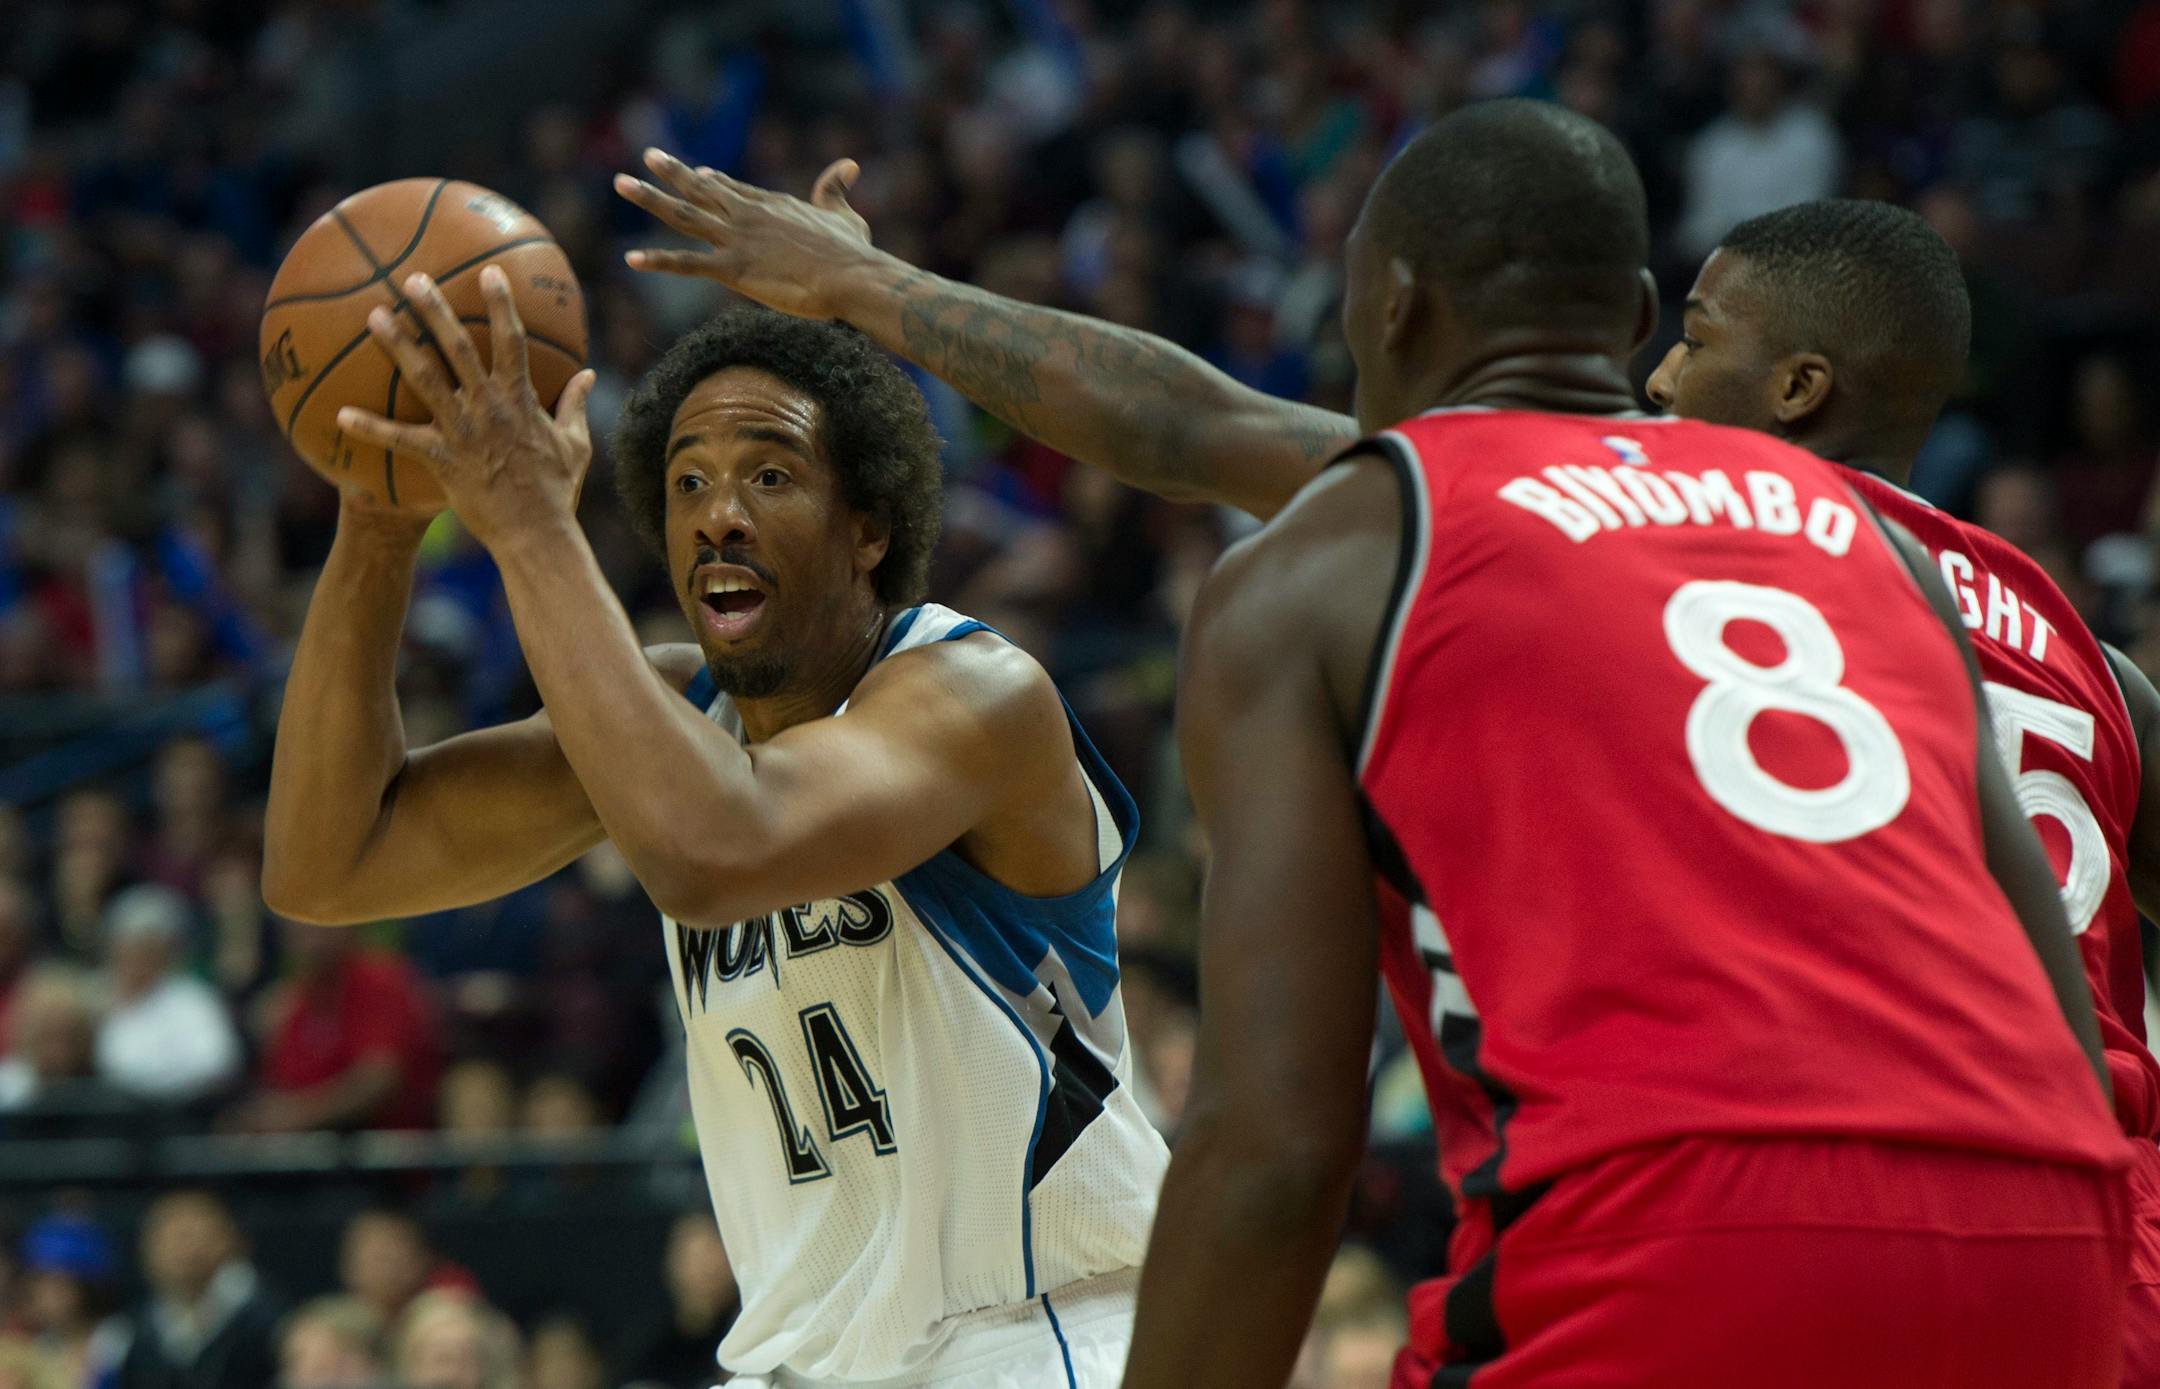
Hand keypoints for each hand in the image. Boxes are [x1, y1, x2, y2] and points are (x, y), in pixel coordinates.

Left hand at [336, 266, 596, 552]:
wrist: (538, 534)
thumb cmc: (558, 491)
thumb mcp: (576, 445)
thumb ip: (576, 405)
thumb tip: (588, 375)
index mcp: (522, 400)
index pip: (513, 341)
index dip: (503, 304)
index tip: (491, 273)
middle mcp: (490, 407)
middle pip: (458, 347)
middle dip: (436, 309)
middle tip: (413, 279)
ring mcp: (463, 431)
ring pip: (425, 379)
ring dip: (399, 345)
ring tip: (375, 316)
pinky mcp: (442, 460)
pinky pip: (400, 440)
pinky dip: (369, 428)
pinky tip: (340, 415)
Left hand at [615, 148, 875, 320]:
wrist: (848, 277)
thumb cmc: (852, 252)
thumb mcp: (845, 215)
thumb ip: (836, 190)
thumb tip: (850, 165)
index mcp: (771, 203)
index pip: (732, 188)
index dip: (712, 179)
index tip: (696, 170)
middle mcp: (747, 214)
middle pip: (700, 189)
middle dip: (671, 172)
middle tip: (647, 156)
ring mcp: (736, 239)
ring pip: (683, 214)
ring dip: (650, 198)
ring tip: (621, 183)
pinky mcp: (732, 269)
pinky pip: (686, 264)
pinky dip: (658, 261)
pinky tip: (631, 259)